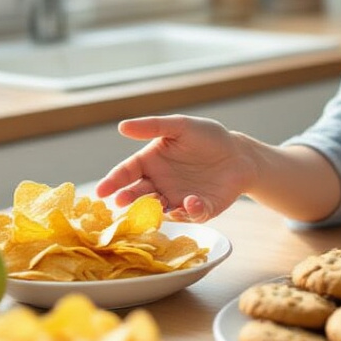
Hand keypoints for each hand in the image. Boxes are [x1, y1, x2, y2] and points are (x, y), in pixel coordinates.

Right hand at [94, 115, 255, 221]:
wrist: (239, 153)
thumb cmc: (207, 137)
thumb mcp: (180, 126)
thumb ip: (152, 126)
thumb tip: (122, 126)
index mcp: (151, 163)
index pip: (127, 173)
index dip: (113, 181)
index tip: (101, 190)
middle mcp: (160, 185)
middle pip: (139, 194)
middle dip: (129, 199)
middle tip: (121, 202)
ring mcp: (178, 200)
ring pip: (162, 209)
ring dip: (156, 208)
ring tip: (156, 202)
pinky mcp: (200, 210)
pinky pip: (192, 214)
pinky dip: (191, 210)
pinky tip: (192, 200)